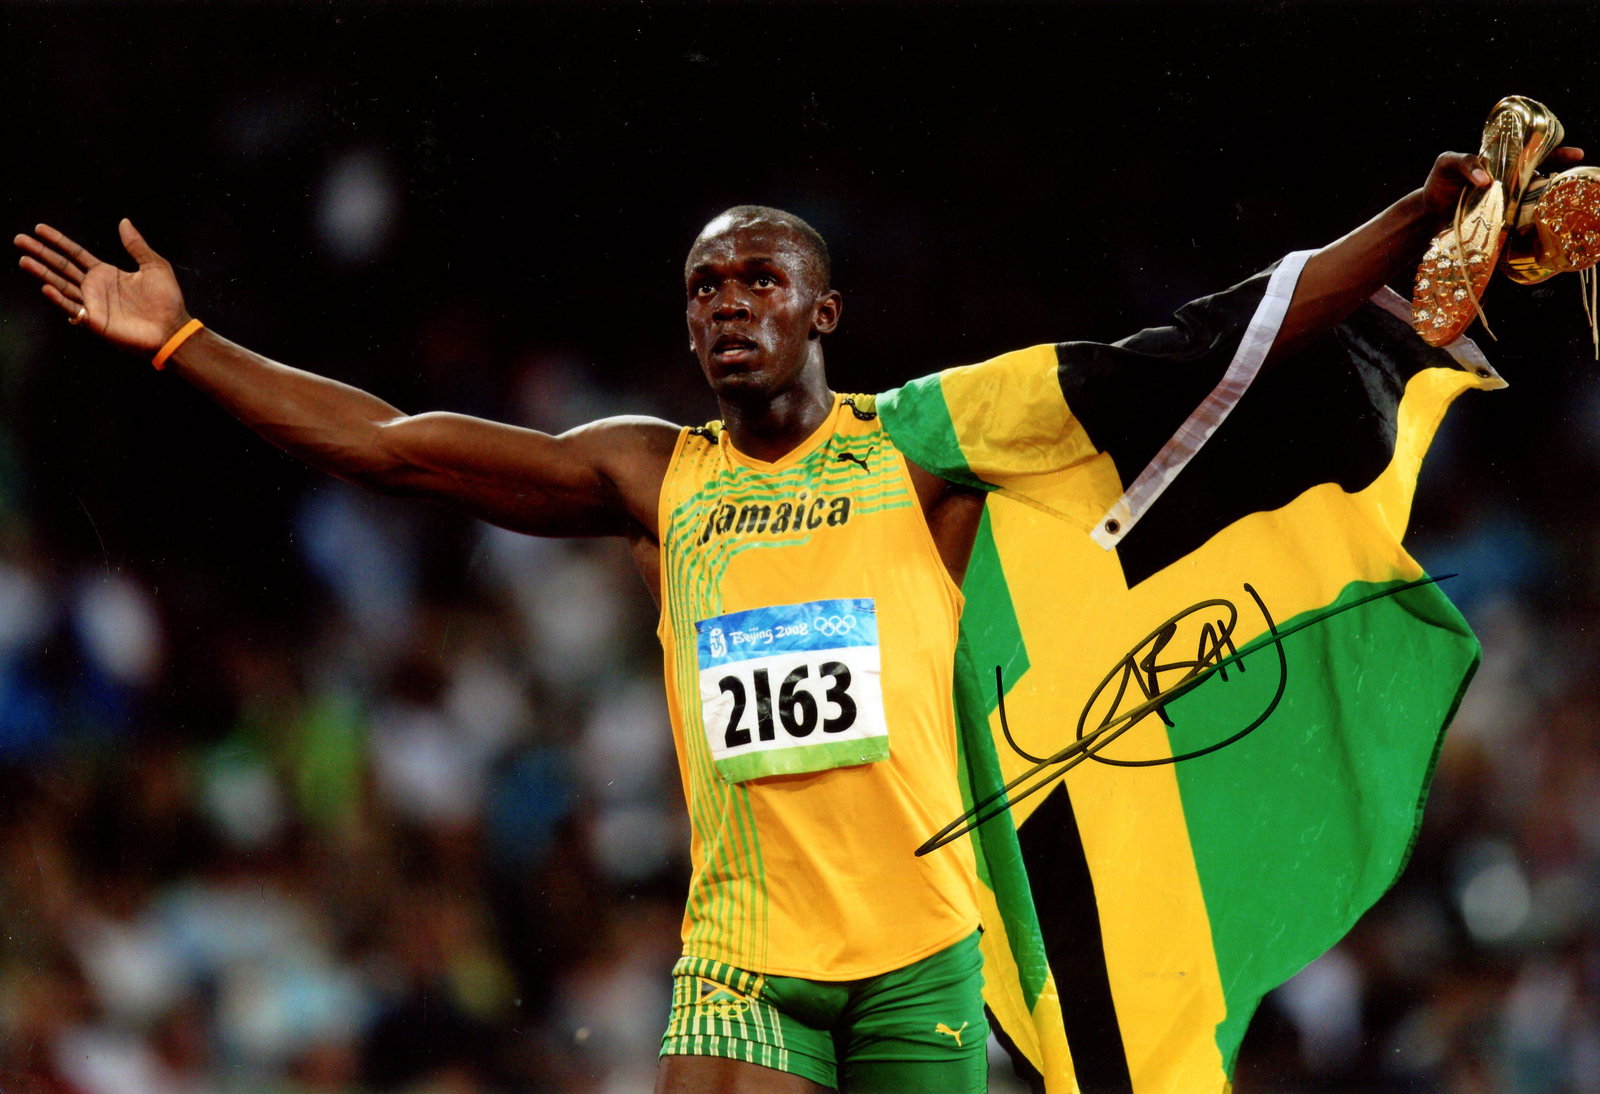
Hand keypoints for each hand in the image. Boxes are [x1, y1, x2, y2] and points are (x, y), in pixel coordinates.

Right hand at [14, 219, 189, 353]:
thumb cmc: (166, 300)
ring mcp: (92, 303)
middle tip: (19, 239)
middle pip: (61, 266)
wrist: (172, 328)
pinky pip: (72, 307)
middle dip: (40, 253)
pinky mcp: (94, 320)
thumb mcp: (154, 266)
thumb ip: (136, 245)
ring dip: (42, 273)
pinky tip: (46, 287)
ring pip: (61, 285)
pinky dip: (59, 299)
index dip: (58, 241)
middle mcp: (94, 286)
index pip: (75, 253)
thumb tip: (124, 222)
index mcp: (106, 273)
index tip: (39, 229)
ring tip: (24, 260)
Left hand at [1419, 146, 1586, 220]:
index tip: (1576, 154)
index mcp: (1502, 163)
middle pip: (1540, 177)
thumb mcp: (1448, 163)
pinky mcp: (1498, 220)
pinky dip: (1526, 223)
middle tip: (1572, 180)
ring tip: (1557, 203)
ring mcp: (1505, 202)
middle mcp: (1509, 182)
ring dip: (1544, 202)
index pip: (1533, 153)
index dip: (1556, 152)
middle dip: (1559, 178)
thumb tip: (1486, 180)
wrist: (1429, 210)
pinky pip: (1517, 220)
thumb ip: (1465, 163)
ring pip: (1532, 200)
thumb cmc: (1440, 181)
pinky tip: (1535, 226)